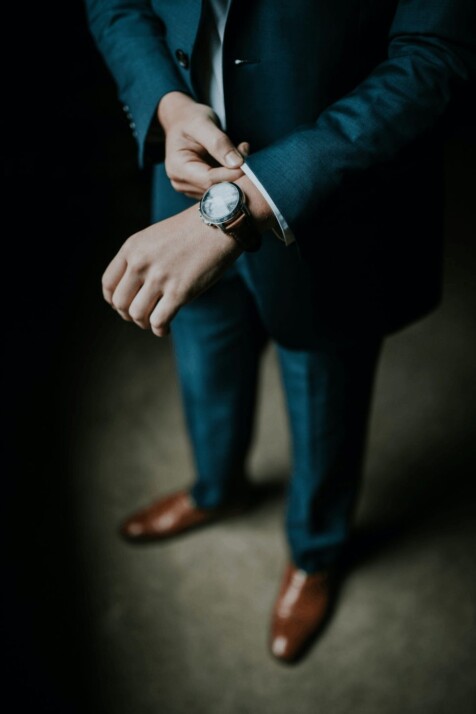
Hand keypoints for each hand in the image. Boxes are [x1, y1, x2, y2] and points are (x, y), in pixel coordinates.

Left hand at [102, 204, 242, 335]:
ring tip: (155, 322)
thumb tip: (134, 288)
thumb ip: (140, 258)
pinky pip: (158, 321)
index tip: (124, 305)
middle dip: (128, 315)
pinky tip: (165, 328)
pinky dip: (160, 330)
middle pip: (120, 303)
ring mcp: (159, 278)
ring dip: (144, 323)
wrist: (219, 224)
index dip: (113, 300)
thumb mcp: (155, 237)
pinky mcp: (179, 292)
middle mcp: (141, 263)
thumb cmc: (190, 231)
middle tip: (141, 316)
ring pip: (137, 314)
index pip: (108, 284)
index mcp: (132, 248)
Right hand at [158, 91, 249, 198]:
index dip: (230, 174)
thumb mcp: (203, 124)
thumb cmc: (189, 119)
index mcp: (177, 167)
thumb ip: (219, 143)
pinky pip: (220, 187)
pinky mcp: (200, 187)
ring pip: (220, 189)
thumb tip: (237, 163)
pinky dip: (231, 175)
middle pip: (215, 188)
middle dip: (233, 173)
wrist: (181, 120)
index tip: (246, 163)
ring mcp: (190, 187)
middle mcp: (181, 182)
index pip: (208, 179)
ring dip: (234, 174)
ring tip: (238, 150)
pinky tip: (233, 159)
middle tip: (244, 151)